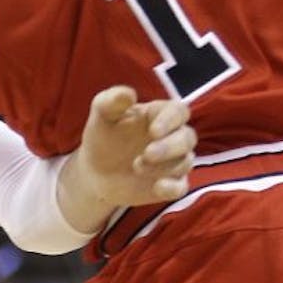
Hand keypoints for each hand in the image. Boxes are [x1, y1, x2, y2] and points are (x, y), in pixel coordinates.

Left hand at [59, 86, 194, 232]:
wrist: (95, 171)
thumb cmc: (103, 135)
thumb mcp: (102, 114)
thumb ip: (112, 100)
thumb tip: (129, 94)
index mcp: (160, 114)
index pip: (178, 112)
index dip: (170, 121)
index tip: (153, 131)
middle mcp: (173, 137)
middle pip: (187, 138)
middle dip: (169, 147)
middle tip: (147, 154)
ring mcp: (173, 162)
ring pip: (185, 162)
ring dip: (164, 166)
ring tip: (136, 166)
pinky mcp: (170, 184)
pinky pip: (181, 187)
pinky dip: (172, 188)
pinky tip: (157, 187)